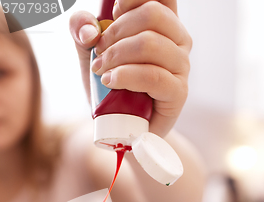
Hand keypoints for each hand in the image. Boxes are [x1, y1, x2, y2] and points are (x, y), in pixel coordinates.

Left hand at [69, 0, 191, 136]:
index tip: (113, 12)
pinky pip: (154, 76)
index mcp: (164, 23)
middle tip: (99, 50)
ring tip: (101, 70)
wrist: (121, 127)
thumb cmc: (111, 85)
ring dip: (117, 54)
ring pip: (151, 44)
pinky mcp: (178, 93)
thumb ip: (82, 29)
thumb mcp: (90, 51)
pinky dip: (126, 76)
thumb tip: (89, 30)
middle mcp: (179, 40)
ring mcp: (181, 67)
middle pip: (153, 14)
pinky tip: (111, 81)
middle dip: (116, 29)